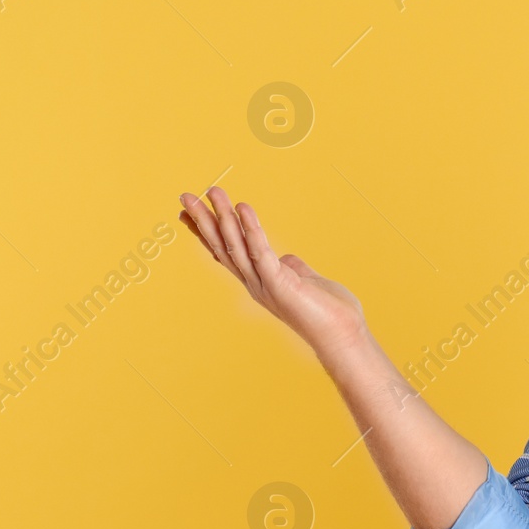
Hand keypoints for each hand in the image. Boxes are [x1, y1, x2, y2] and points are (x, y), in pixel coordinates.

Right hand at [178, 185, 366, 358]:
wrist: (343, 336)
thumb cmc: (327, 311)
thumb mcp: (304, 281)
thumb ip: (290, 268)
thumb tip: (285, 258)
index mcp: (259, 281)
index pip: (226, 252)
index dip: (206, 232)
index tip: (188, 212)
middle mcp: (255, 284)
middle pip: (223, 247)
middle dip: (204, 220)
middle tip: (185, 196)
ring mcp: (265, 285)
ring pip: (237, 246)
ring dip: (223, 218)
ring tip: (213, 193)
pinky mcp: (280, 284)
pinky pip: (262, 252)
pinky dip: (252, 230)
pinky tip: (244, 208)